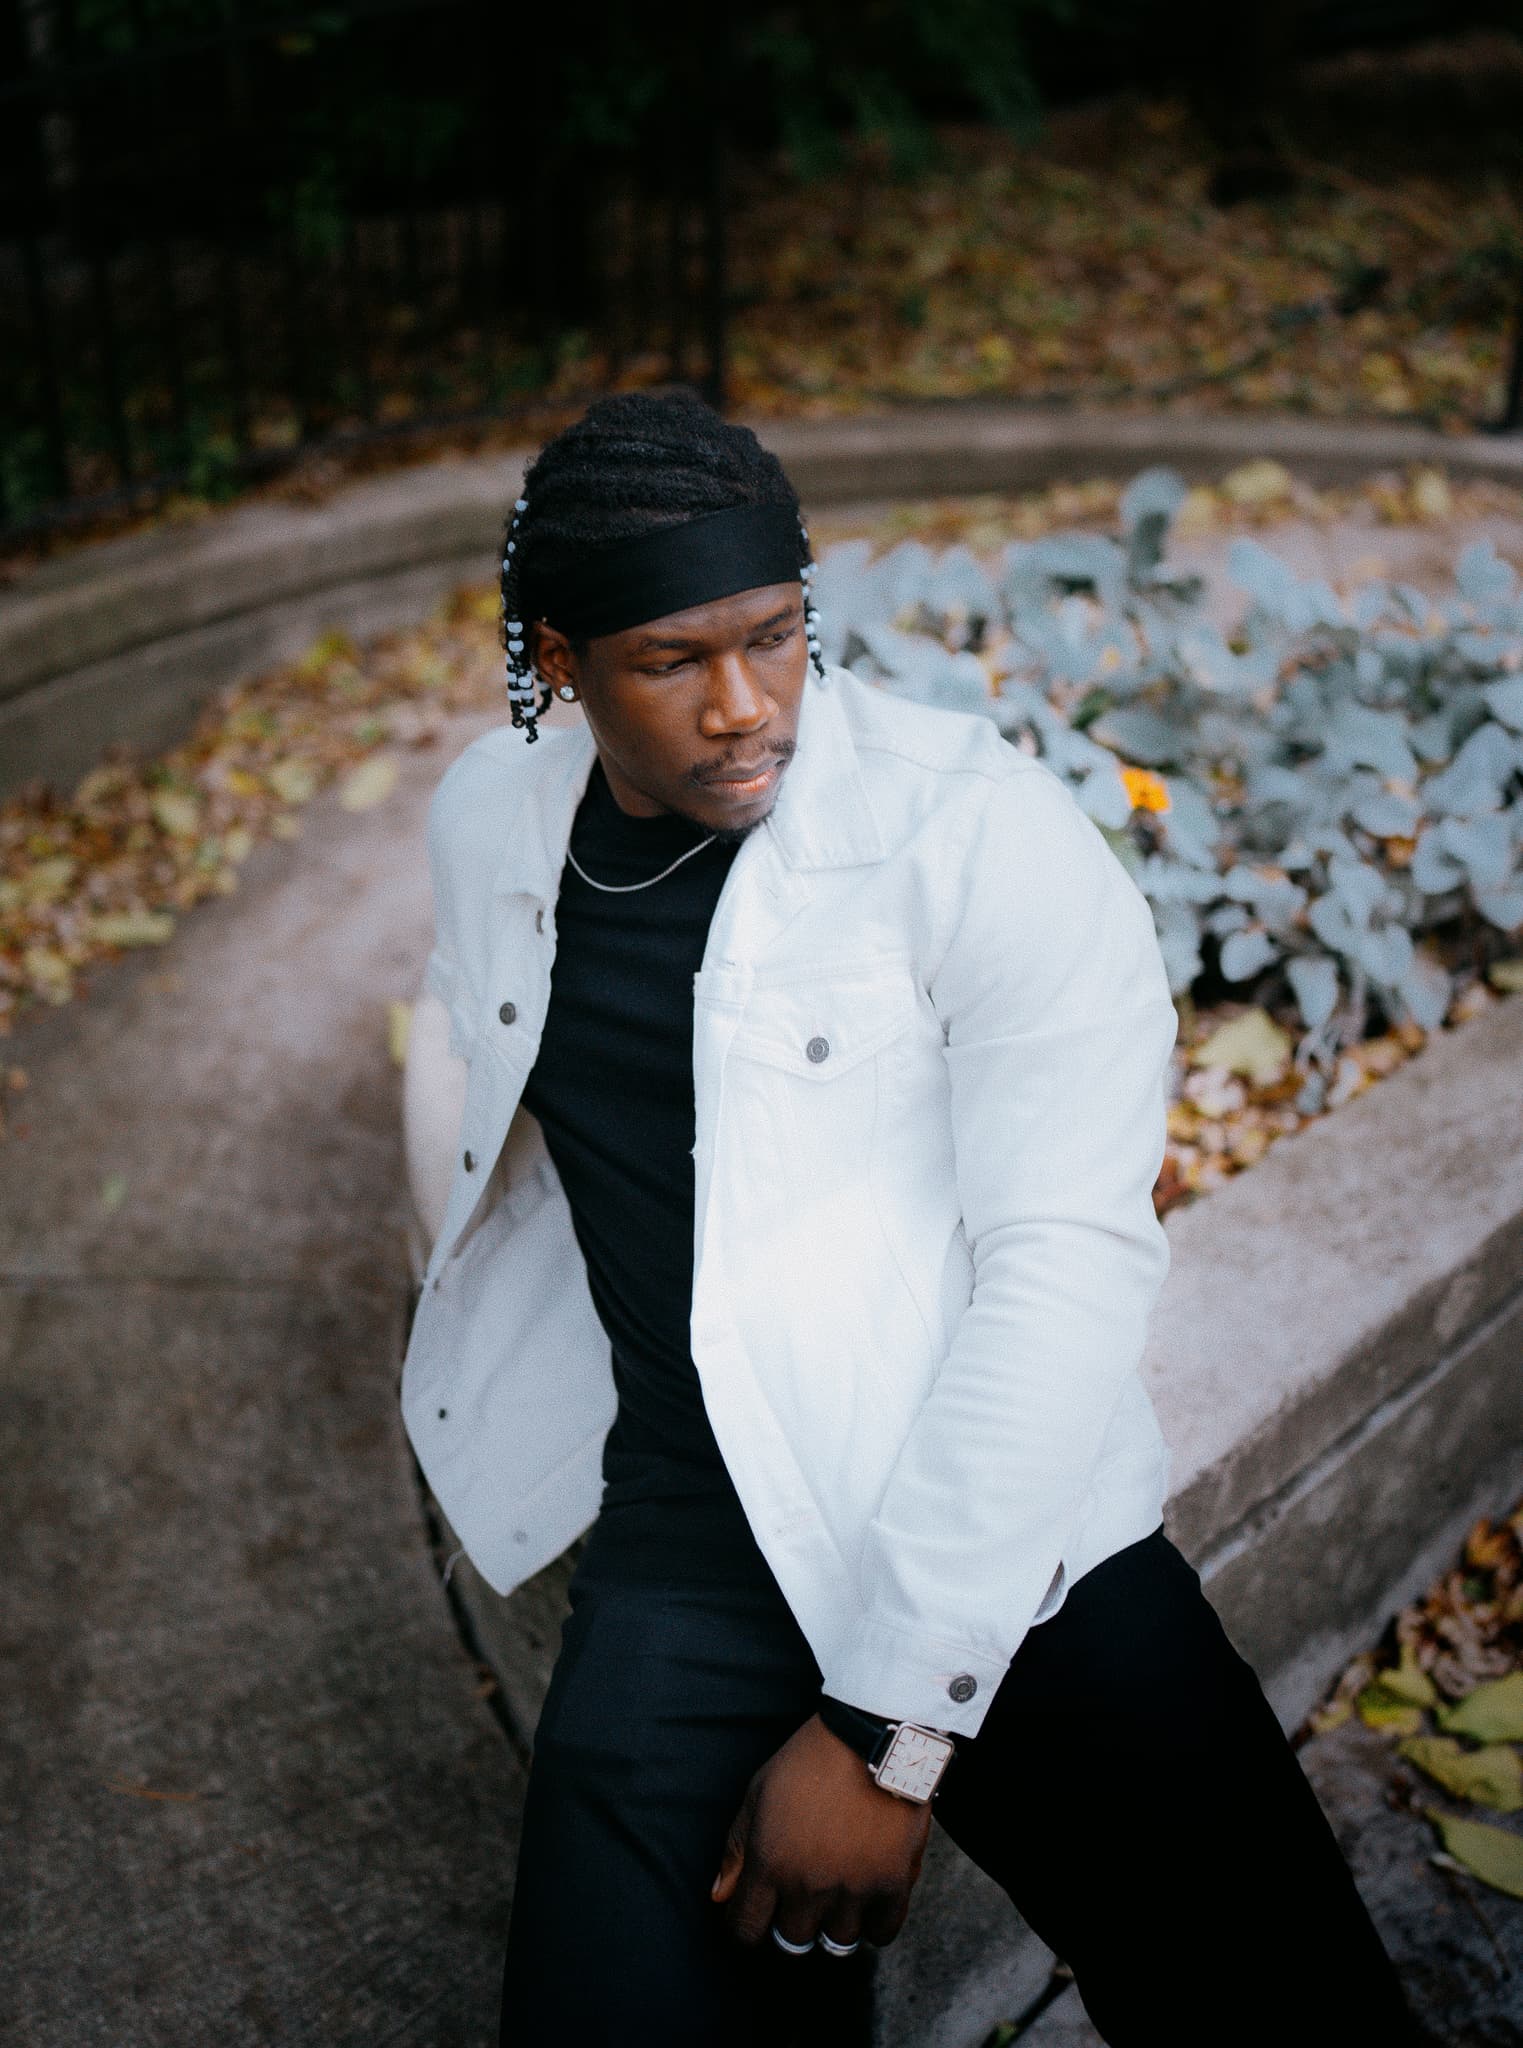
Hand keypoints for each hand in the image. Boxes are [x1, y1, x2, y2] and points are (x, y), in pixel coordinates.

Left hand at [710, 1712, 932, 1951]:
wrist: (869, 1733)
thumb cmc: (809, 1760)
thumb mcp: (759, 1793)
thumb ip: (737, 1849)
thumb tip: (719, 1897)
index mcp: (769, 1863)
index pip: (746, 1929)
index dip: (747, 1926)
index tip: (759, 1913)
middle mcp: (808, 1885)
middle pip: (792, 1941)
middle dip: (791, 1925)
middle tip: (801, 1900)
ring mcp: (852, 1887)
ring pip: (838, 1943)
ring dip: (834, 1926)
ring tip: (837, 1898)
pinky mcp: (892, 1882)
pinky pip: (882, 1932)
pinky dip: (875, 1924)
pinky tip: (869, 1901)